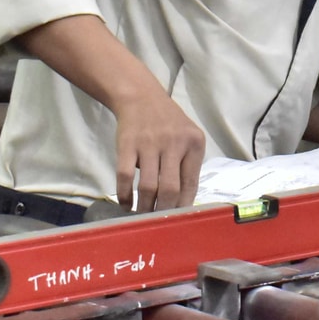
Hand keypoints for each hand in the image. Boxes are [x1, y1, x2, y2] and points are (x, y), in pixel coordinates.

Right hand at [109, 89, 205, 210]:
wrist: (141, 97)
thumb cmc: (168, 123)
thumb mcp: (187, 138)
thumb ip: (187, 165)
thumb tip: (182, 204)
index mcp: (194, 143)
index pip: (191, 184)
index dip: (183, 206)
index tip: (176, 220)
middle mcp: (174, 143)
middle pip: (170, 189)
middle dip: (163, 210)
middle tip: (158, 222)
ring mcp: (150, 143)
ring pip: (147, 186)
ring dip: (144, 206)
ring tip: (142, 216)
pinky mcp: (127, 144)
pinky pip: (125, 176)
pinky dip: (124, 195)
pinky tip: (126, 204)